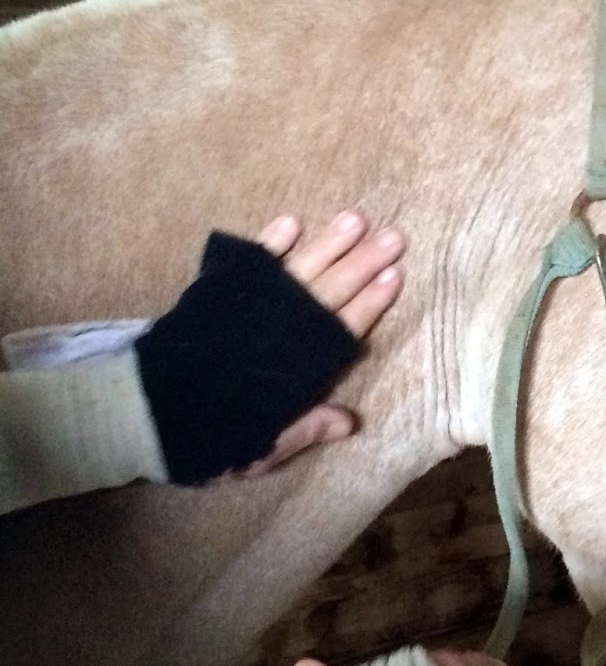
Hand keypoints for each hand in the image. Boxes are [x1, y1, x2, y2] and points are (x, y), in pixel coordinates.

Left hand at [239, 212, 404, 474]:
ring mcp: (253, 310)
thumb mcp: (265, 446)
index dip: (370, 303)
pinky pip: (252, 266)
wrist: (151, 415)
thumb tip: (350, 421)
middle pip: (330, 292)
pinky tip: (292, 224)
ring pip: (299, 271)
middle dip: (363, 263)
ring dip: (328, 244)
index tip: (395, 275)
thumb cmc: (213, 434)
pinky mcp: (221, 296)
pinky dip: (271, 244)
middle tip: (393, 237)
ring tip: (354, 220)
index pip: (343, 329)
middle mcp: (282, 333)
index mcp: (300, 370)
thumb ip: (306, 428)